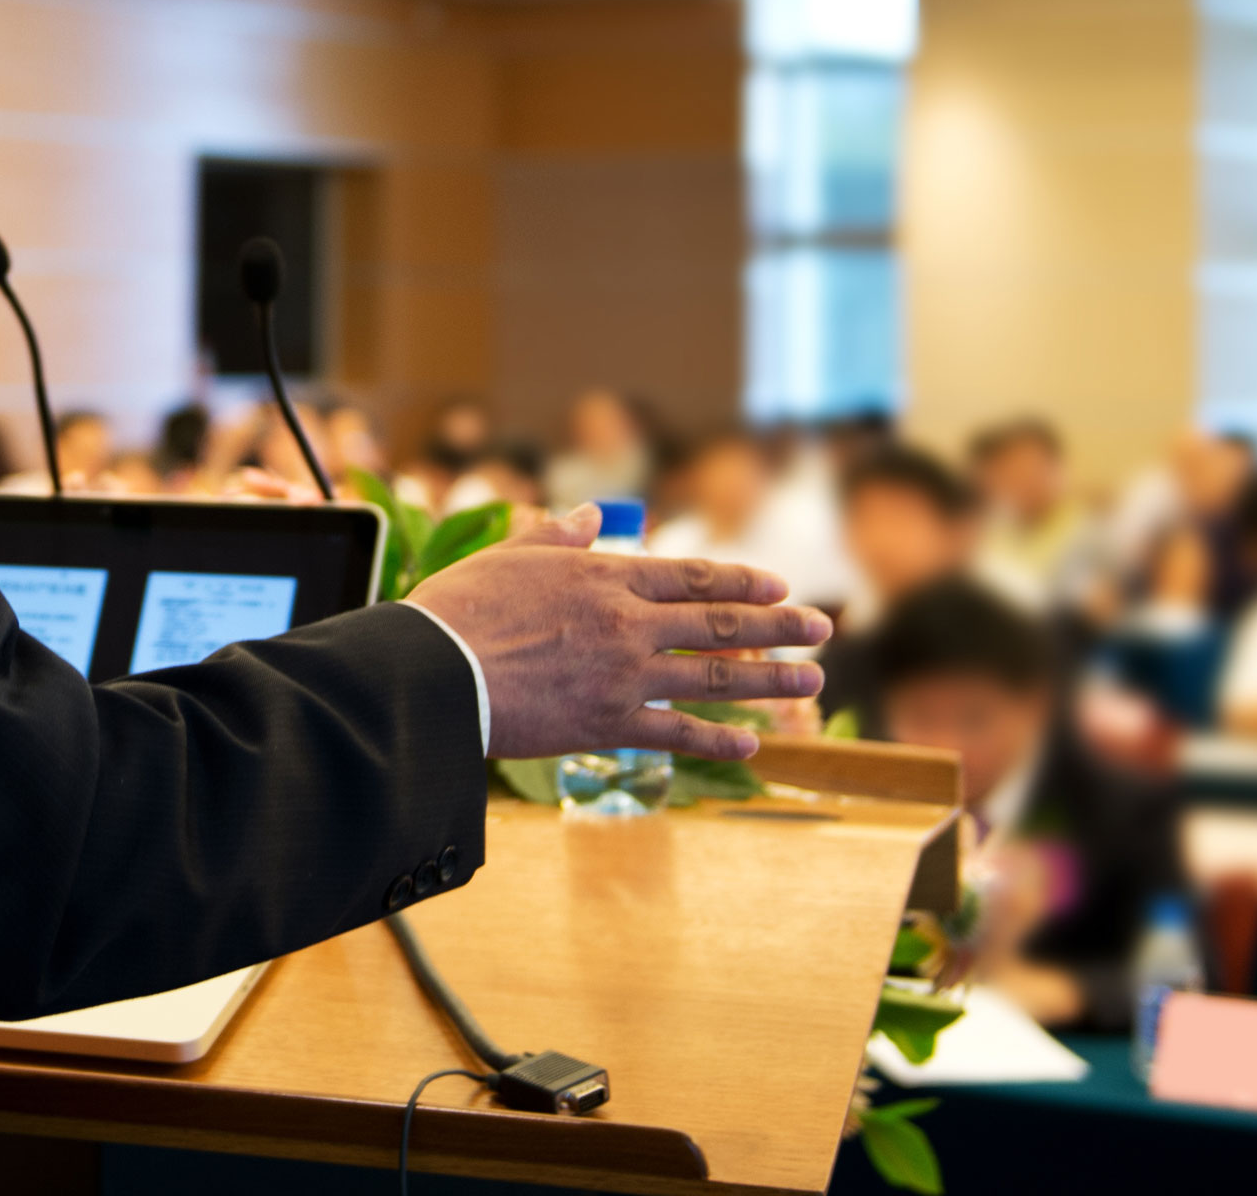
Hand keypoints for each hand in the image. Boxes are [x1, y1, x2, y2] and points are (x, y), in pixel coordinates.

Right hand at [408, 503, 831, 759]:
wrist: (433, 675)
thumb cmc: (459, 611)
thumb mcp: (509, 555)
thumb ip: (555, 535)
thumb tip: (586, 513)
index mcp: (605, 576)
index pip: (692, 575)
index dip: (743, 580)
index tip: (780, 585)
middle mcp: (627, 623)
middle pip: (720, 621)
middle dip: (780, 625)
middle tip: (823, 628)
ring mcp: (624, 676)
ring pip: (714, 676)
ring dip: (770, 679)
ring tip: (812, 681)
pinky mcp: (608, 724)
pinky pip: (677, 733)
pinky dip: (718, 738)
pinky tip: (752, 742)